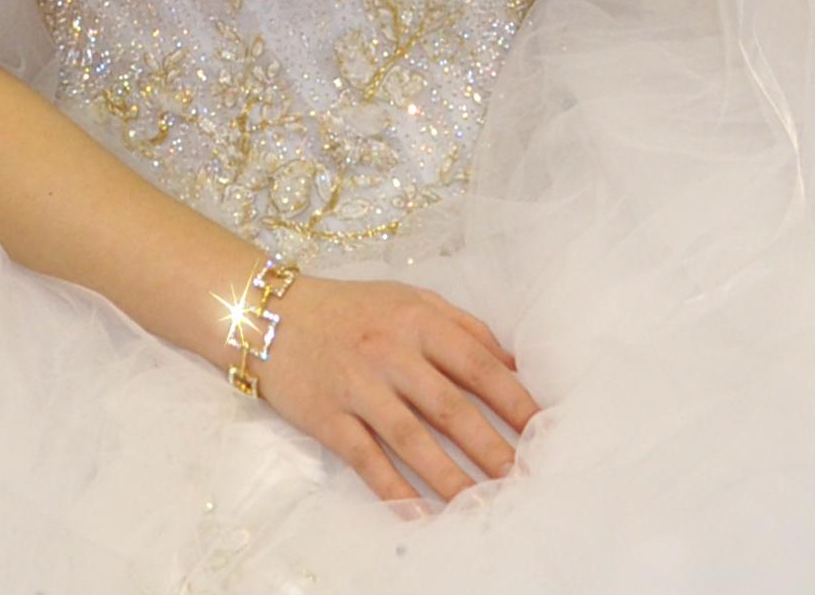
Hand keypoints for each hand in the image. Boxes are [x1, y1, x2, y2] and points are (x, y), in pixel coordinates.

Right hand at [257, 273, 541, 506]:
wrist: (273, 315)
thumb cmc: (352, 309)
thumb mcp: (409, 300)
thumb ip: (462, 327)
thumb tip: (514, 364)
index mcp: (416, 320)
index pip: (476, 364)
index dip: (513, 400)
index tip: (542, 432)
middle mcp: (389, 353)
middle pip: (449, 407)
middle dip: (490, 447)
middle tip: (522, 480)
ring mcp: (357, 386)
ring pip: (411, 439)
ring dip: (450, 477)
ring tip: (483, 506)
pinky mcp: (328, 417)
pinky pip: (366, 459)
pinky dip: (393, 488)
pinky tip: (420, 514)